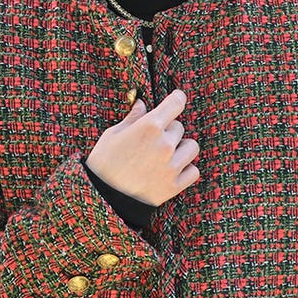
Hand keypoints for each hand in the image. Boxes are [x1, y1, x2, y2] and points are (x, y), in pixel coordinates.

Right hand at [85, 90, 200, 205]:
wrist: (104, 199)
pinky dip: (186, 169)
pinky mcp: (174, 185)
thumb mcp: (112, 135)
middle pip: (179, 127)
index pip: (176, 102)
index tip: (176, 99)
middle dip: (168, 130)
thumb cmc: (103, 163)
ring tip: (166, 154)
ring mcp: (171, 166)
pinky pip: (193, 171)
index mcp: (149, 126)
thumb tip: (142, 103)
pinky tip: (172, 170)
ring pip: (191, 147)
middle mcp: (165, 144)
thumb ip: (132, 118)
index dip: (177, 98)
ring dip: (181, 148)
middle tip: (152, 140)